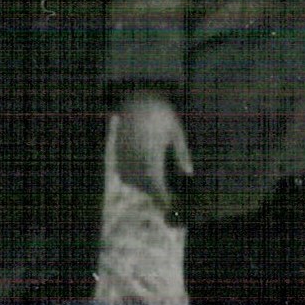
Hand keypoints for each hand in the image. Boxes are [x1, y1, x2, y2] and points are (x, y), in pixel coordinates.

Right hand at [115, 91, 194, 222]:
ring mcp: (123, 159)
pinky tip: (142, 167)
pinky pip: (124, 173)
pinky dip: (134, 174)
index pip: (157, 189)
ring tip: (154, 178)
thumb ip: (182, 154)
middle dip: (155, 192)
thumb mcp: (176, 132)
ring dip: (144, 183)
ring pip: (133, 182)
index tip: (170, 205)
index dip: (163, 200)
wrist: (135, 99)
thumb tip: (188, 172)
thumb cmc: (160, 114)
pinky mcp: (116, 154)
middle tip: (165, 195)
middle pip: (145, 188)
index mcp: (151, 159)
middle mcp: (134, 162)